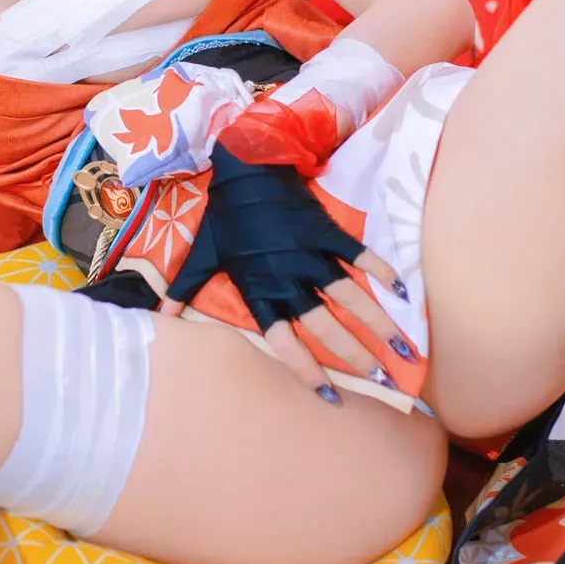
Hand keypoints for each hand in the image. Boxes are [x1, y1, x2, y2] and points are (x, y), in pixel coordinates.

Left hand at [163, 146, 403, 399]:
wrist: (245, 168)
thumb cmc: (224, 217)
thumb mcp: (201, 257)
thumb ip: (184, 292)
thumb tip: (160, 320)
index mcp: (257, 290)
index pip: (282, 340)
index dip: (305, 369)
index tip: (329, 396)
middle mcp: (286, 278)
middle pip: (325, 326)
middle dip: (356, 355)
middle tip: (383, 380)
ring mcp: (309, 254)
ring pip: (349, 296)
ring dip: (378, 322)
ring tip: (403, 348)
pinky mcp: (326, 231)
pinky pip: (358, 256)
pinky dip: (381, 273)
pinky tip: (404, 293)